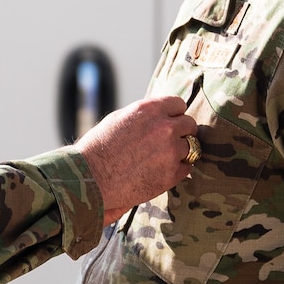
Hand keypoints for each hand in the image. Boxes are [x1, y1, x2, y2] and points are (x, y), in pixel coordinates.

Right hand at [73, 96, 197, 223]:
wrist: (91, 179)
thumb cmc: (98, 148)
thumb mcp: (119, 119)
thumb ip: (145, 115)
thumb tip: (161, 113)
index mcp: (150, 109)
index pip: (179, 104)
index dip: (174, 115)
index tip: (169, 123)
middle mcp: (164, 127)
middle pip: (189, 124)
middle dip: (181, 132)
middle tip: (168, 143)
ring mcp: (171, 151)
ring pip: (192, 146)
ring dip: (181, 151)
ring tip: (163, 158)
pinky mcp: (172, 174)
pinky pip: (187, 167)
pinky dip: (178, 169)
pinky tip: (161, 171)